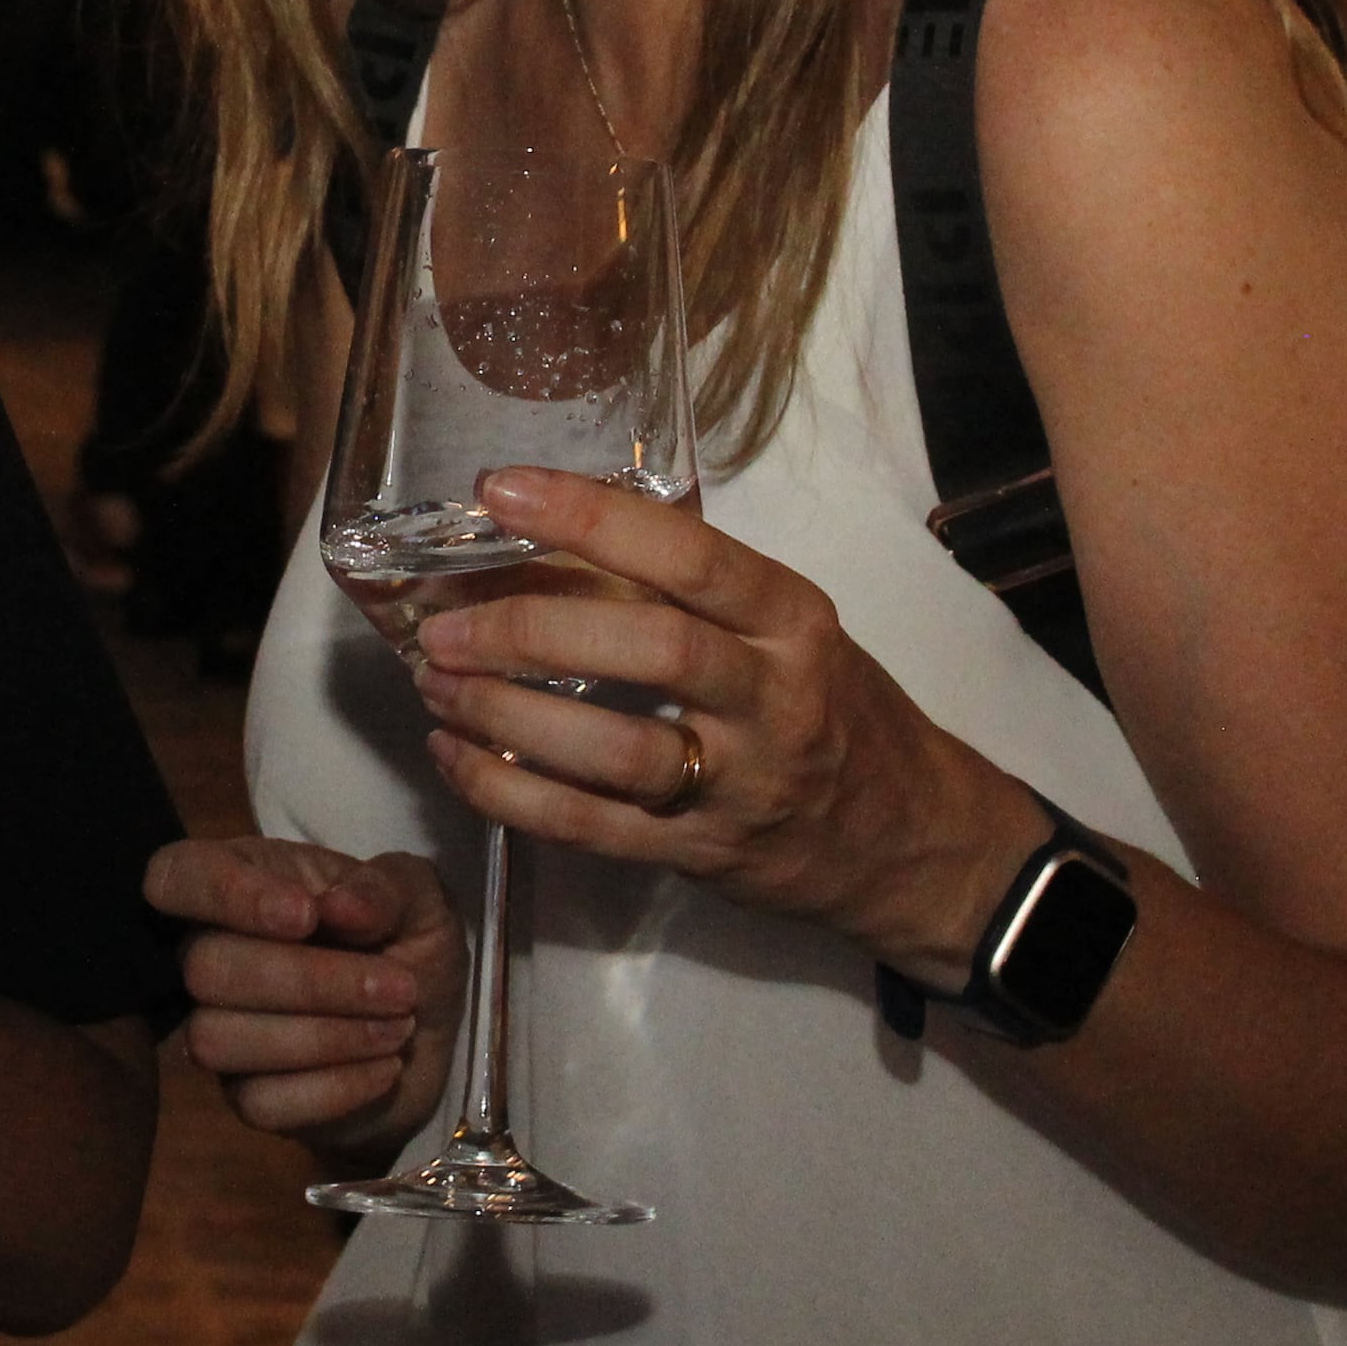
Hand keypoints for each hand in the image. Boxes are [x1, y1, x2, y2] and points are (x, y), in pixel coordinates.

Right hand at [147, 834, 456, 1161]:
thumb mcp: (419, 898)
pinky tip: (386, 1068)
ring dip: (324, 1038)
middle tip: (400, 988)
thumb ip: (385, 888)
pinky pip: (260, 1102)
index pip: (175, 875)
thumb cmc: (408, 943)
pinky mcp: (243, 1096)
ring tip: (398, 1029)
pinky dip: (335, 1088)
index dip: (226, 894)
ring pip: (217, 1040)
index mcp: (239, 878)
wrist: (433, 1032)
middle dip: (312, 982)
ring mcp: (217, 1029)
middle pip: (204, 969)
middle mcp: (207, 952)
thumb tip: (338, 906)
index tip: (307, 914)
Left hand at [407, 466, 1040, 976]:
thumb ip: (694, 591)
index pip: (690, 555)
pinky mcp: (701, 854)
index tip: (500, 491)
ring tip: (436, 686)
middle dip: (531, 630)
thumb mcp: (790, 631)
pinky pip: (592, 827)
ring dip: (506, 718)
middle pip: (651, 651)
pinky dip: (511, 793)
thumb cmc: (836, 710)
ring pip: (614, 753)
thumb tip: (551, 532)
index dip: (589, 517)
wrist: (911, 842)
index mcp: (791, 619)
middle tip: (443, 620)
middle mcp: (773, 697)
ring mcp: (740, 785)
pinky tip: (456, 758)